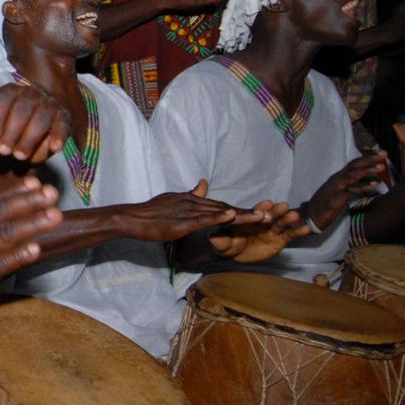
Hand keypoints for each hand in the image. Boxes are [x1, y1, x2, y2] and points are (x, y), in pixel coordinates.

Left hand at [0, 83, 68, 163]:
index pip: (4, 98)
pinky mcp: (63, 119)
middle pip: (23, 108)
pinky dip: (58, 135)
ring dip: (30, 137)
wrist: (20, 148)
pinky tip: (53, 148)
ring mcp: (49, 105)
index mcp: (10, 92)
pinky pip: (62, 125)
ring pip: (42, 117)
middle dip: (12, 130)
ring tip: (20, 156)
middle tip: (3, 151)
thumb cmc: (1, 134)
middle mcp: (31, 94)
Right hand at [120, 179, 251, 241]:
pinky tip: (232, 216)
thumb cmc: (150, 213)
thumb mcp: (173, 200)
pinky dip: (219, 217)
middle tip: (270, 214)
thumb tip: (204, 184)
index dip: (239, 209)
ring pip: (220, 212)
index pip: (219, 205)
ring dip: (242, 215)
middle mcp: (193, 202)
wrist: (133, 218)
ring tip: (262, 217)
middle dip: (248, 212)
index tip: (257, 213)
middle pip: (225, 207)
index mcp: (192, 199)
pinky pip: (204, 219)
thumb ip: (191, 194)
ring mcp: (188, 211)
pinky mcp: (182, 221)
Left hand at [210, 201, 309, 262]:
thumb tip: (212, 236)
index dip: (260, 208)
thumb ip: (220, 240)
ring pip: (282, 223)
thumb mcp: (223, 244)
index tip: (267, 204)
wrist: (238, 254)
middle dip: (277, 210)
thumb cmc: (228, 244)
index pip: (253, 213)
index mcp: (247, 219)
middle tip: (284, 206)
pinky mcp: (280, 239)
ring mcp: (272, 230)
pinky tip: (307, 229)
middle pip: (270, 215)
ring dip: (289, 218)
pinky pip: (291, 235)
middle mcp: (261, 222)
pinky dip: (299, 231)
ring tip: (295, 216)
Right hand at [300, 152, 387, 231]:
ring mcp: (335, 188)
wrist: (309, 217)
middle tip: (384, 153)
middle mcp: (336, 179)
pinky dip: (363, 186)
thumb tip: (366, 182)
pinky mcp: (336, 198)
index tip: (380, 152)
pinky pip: (351, 190)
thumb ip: (350, 185)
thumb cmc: (324, 205)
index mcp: (338, 177)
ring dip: (367, 170)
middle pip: (353, 165)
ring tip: (381, 167)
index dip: (366, 157)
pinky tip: (374, 184)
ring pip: (352, 175)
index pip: (353, 164)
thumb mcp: (337, 192)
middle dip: (369, 158)